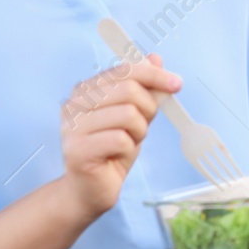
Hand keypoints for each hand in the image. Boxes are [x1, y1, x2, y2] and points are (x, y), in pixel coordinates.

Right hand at [59, 52, 181, 219]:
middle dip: (148, 109)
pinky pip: (121, 140)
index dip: (154, 75)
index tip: (176, 84)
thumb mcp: (134, 115)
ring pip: (128, 115)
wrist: (91, 189)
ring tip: (127, 142)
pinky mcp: (78, 150)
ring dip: (139, 132)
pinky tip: (116, 155)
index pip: (124, 70)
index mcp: (85, 90)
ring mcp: (72, 127)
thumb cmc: (112, 150)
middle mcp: (74, 104)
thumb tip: (155, 58)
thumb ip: (143, 88)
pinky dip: (128, 148)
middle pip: (129, 90)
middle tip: (142, 126)